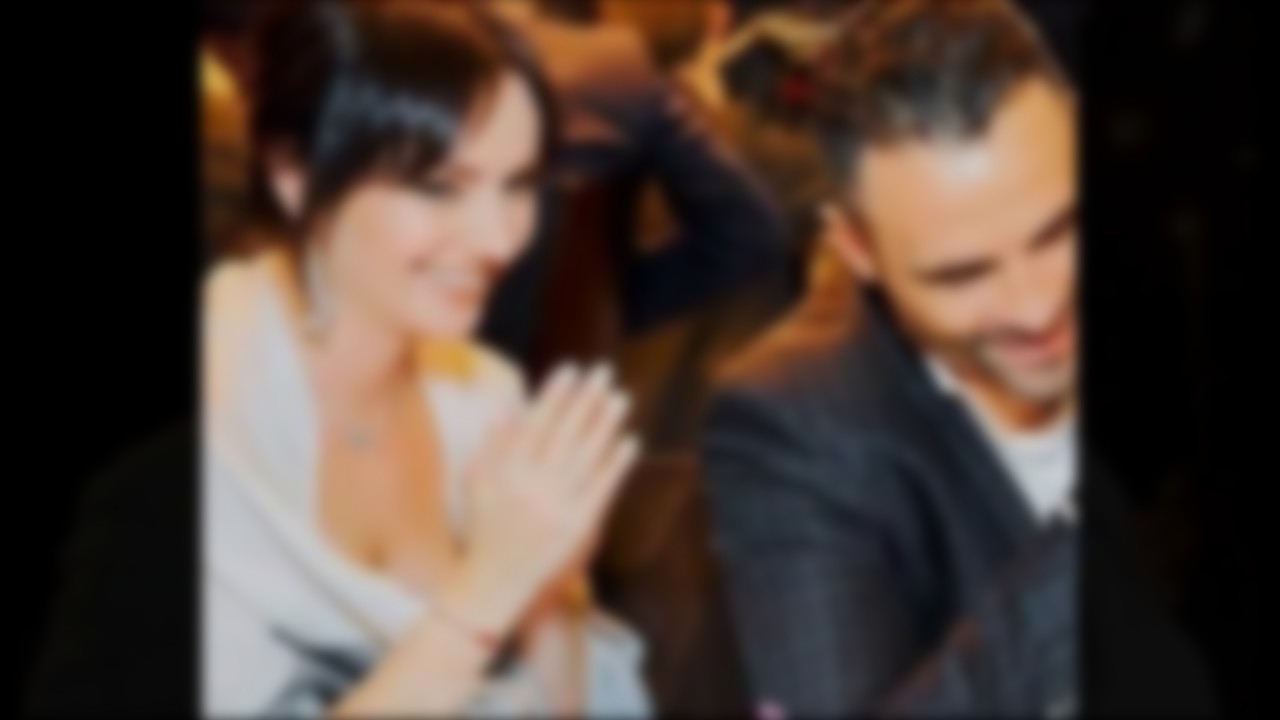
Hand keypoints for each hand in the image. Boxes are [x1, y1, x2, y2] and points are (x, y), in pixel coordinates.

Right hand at [438, 363, 638, 639]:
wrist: (496, 583)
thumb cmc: (485, 530)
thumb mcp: (478, 484)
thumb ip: (493, 445)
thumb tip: (507, 406)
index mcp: (506, 471)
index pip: (536, 423)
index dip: (556, 394)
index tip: (571, 368)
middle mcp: (532, 486)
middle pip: (566, 433)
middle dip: (587, 399)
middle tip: (604, 372)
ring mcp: (557, 506)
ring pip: (587, 456)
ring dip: (607, 424)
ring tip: (621, 398)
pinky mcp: (579, 526)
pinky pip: (603, 487)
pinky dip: (617, 463)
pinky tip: (631, 441)